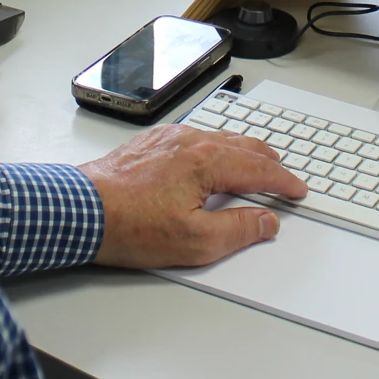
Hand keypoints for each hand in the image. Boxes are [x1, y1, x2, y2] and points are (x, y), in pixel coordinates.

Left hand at [78, 123, 306, 268]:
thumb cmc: (130, 226)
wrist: (81, 210)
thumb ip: (238, 230)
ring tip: (255, 159)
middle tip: (282, 172)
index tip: (297, 190)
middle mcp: (189, 142)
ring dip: (242, 149)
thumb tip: (265, 221)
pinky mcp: (150, 143)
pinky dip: (215, 145)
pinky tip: (211, 153)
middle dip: (267, 160)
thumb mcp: (195, 241)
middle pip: (242, 146)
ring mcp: (168, 139)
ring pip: (218, 138)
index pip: (258, 169)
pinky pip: (194, 137)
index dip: (282, 182)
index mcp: (206, 161)